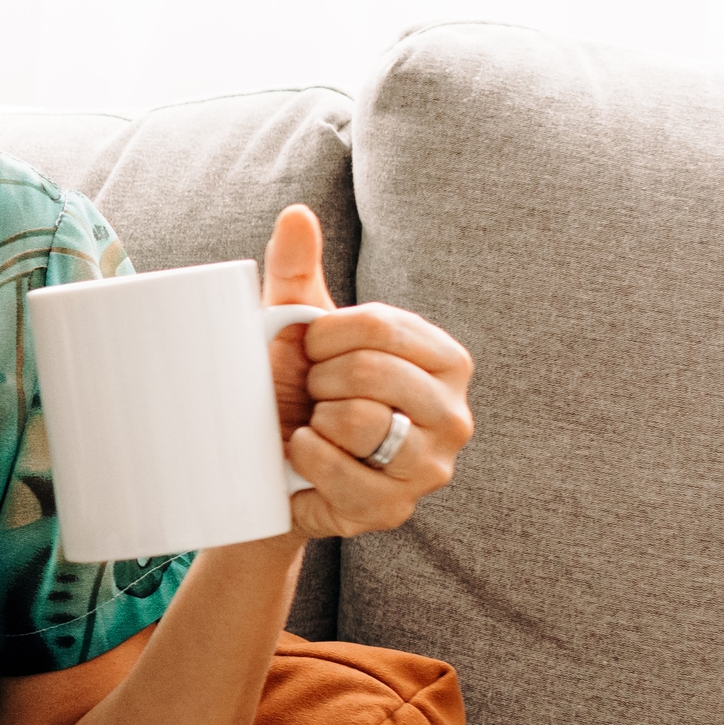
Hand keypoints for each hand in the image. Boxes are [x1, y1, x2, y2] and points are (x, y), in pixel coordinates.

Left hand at [260, 204, 476, 539]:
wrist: (269, 471)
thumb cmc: (298, 388)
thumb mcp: (297, 327)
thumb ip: (297, 270)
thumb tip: (295, 213)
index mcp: (445, 359)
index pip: (380, 327)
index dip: (323, 337)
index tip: (307, 350)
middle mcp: (454, 414)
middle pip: (370, 374)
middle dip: (317, 380)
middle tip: (309, 394)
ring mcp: (432, 467)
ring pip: (359, 424)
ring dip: (313, 421)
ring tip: (310, 425)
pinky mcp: (397, 510)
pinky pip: (343, 477)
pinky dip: (306, 461)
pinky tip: (299, 456)